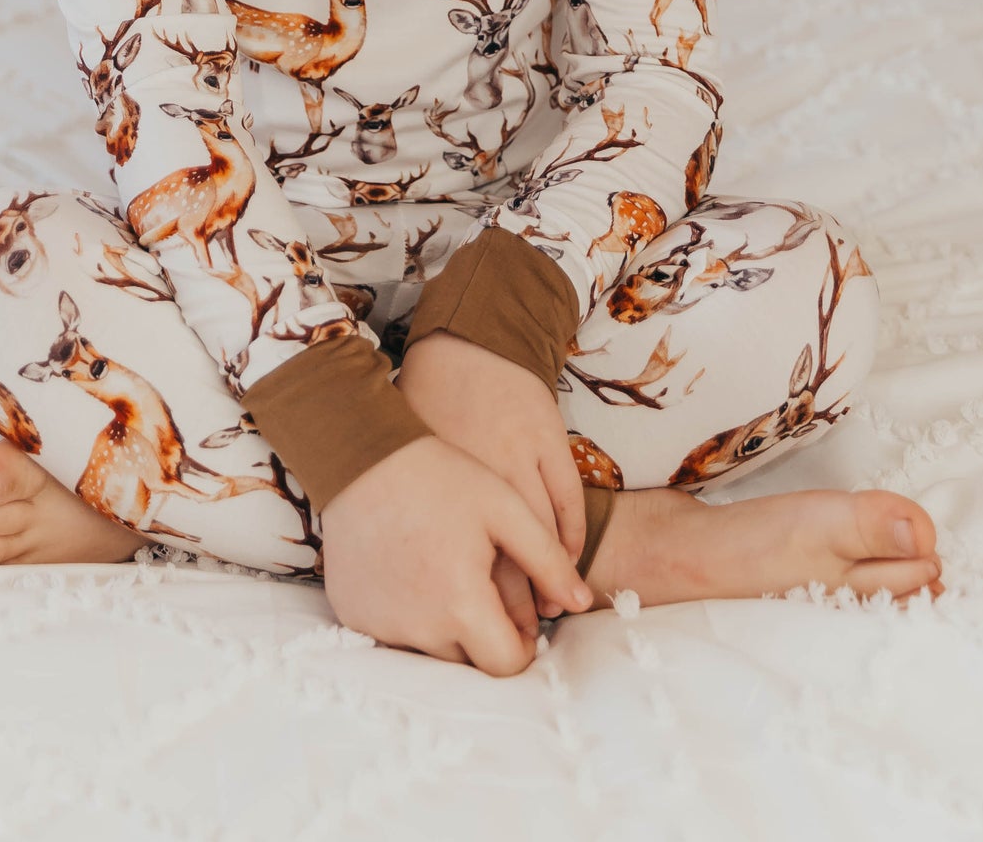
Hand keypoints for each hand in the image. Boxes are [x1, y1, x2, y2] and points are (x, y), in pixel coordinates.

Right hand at [318, 433, 591, 676]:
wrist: (360, 455)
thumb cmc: (440, 476)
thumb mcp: (504, 508)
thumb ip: (547, 559)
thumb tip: (583, 604)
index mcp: (461, 605)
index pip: (506, 665)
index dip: (521, 645)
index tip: (520, 619)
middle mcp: (418, 628)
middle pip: (468, 661)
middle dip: (484, 634)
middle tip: (481, 586)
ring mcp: (380, 624)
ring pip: (431, 649)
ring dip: (446, 625)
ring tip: (445, 571)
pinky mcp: (354, 614)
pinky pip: (393, 631)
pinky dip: (407, 614)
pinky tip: (411, 570)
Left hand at [397, 331, 585, 639]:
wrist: (466, 344)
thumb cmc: (427, 406)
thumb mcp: (413, 463)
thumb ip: (418, 513)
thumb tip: (410, 578)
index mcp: (442, 485)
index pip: (466, 564)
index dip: (481, 606)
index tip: (487, 634)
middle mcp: (481, 474)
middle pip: (506, 558)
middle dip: (518, 607)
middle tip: (522, 637)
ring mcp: (520, 456)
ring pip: (543, 535)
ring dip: (553, 580)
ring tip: (552, 609)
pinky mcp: (549, 439)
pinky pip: (569, 501)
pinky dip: (572, 539)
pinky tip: (567, 563)